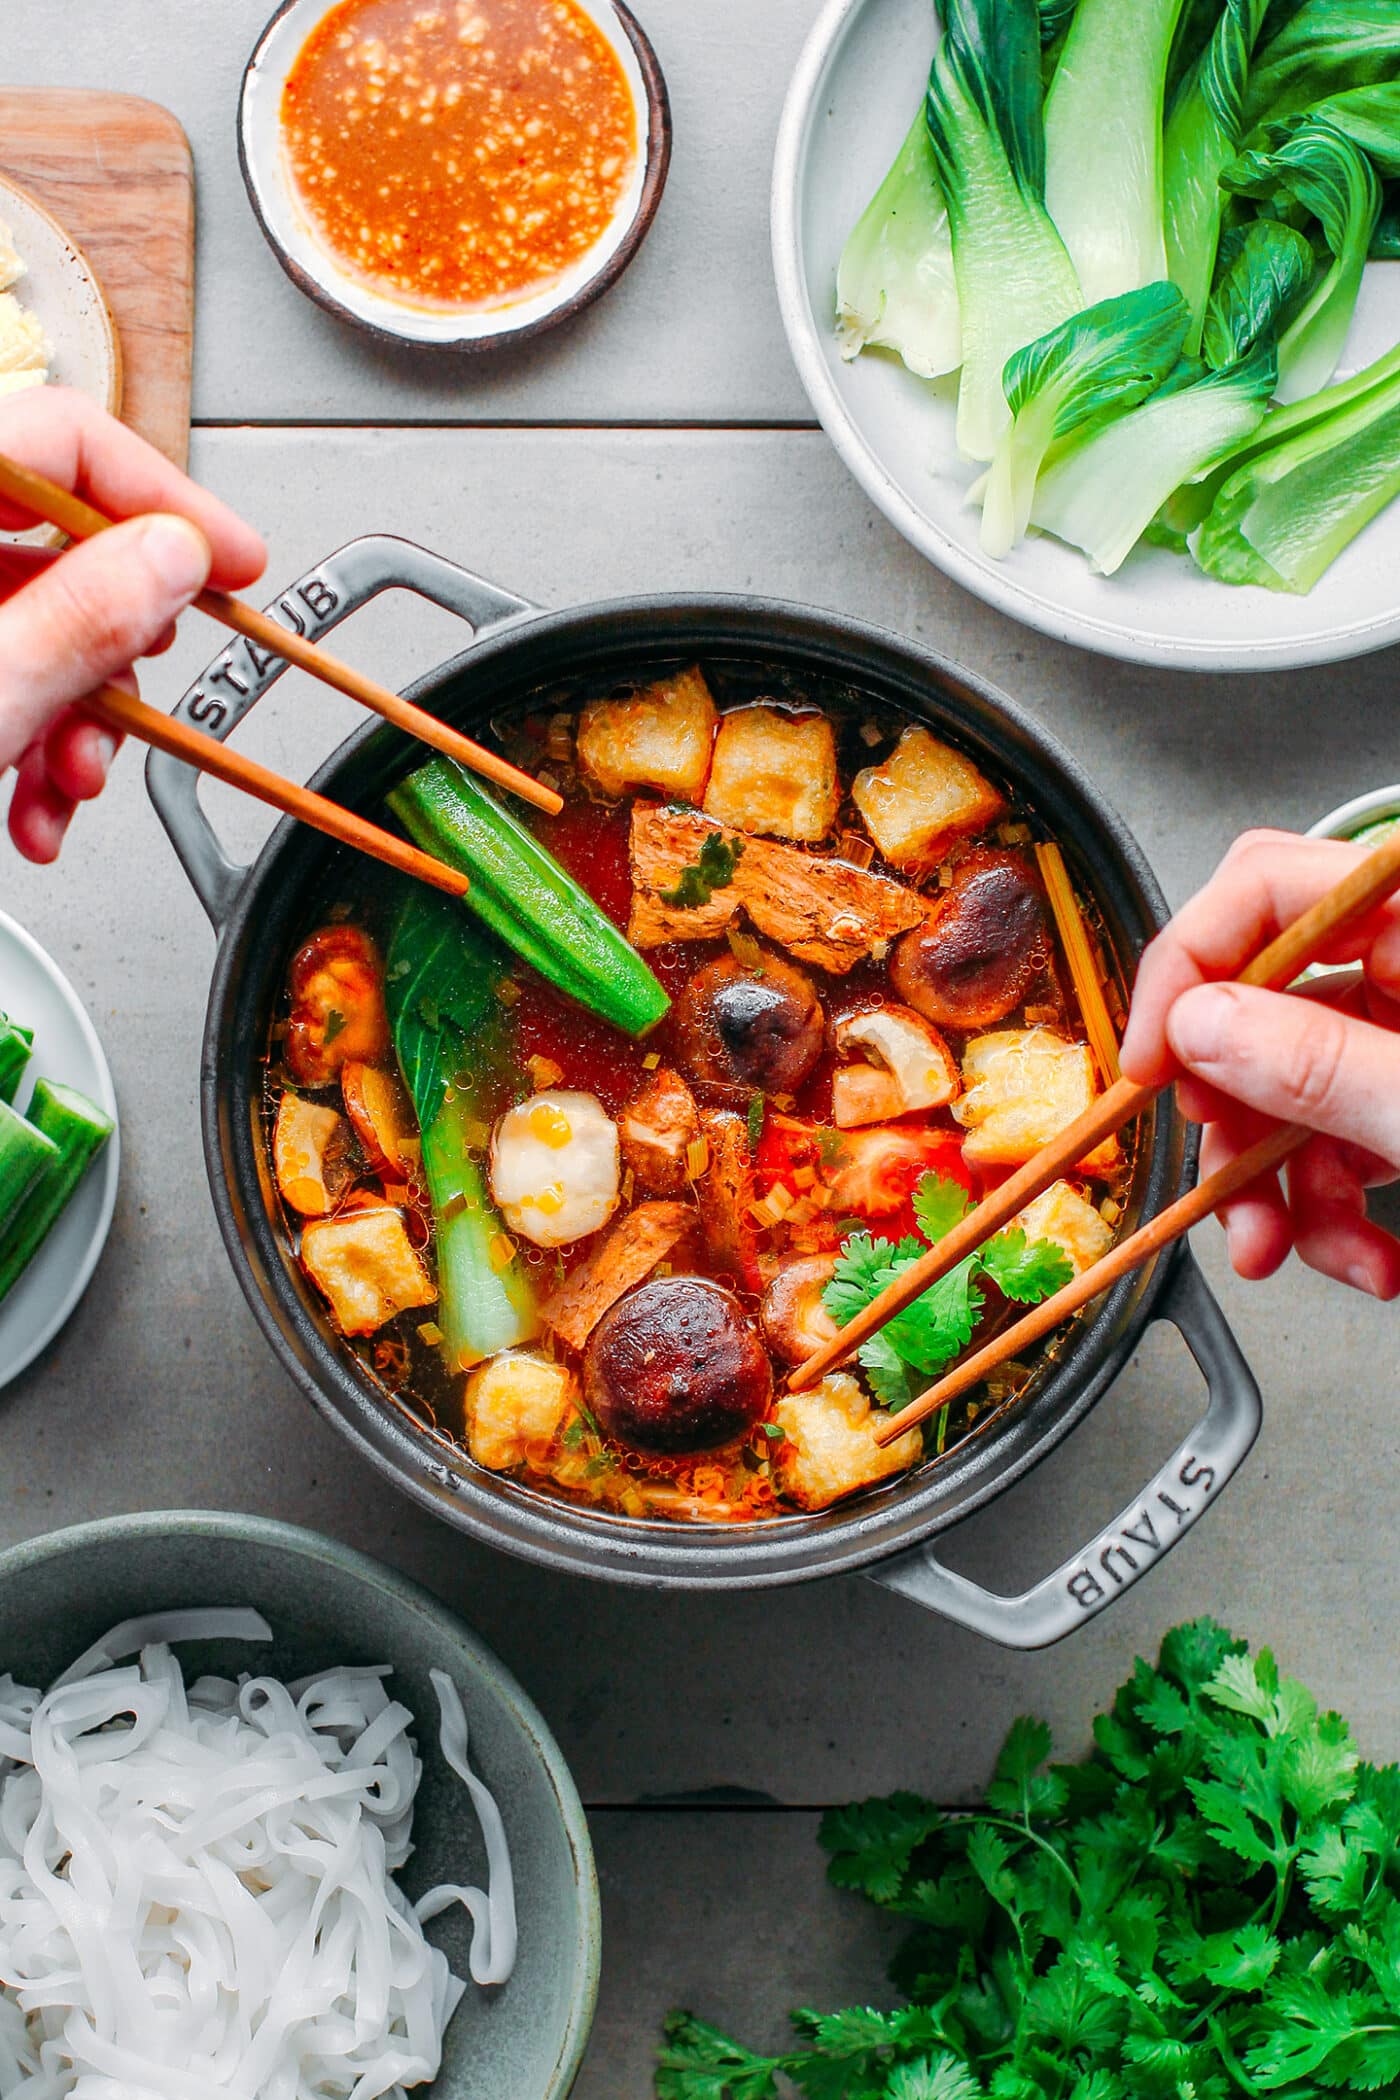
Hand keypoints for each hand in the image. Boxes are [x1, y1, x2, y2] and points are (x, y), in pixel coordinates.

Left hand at [0, 387, 264, 862]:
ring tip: (71, 783)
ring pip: (36, 625)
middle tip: (141, 693)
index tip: (235, 564)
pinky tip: (32, 806)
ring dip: (79, 718)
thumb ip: (81, 616)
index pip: (68, 436)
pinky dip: (31, 744)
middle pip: (59, 543)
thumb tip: (174, 555)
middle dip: (115, 644)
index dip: (166, 496)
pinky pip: (0, 675)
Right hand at [1121, 828, 1399, 1299]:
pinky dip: (1335, 1204)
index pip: (1264, 887)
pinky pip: (1343, 1129)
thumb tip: (1200, 1028)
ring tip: (1298, 1253)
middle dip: (1235, 1115)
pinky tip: (1364, 1256)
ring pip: (1296, 1084)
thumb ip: (1322, 1063)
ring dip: (1279, 1184)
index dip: (1186, 971)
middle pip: (1267, 1000)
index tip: (1151, 1068)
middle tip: (1224, 1179)